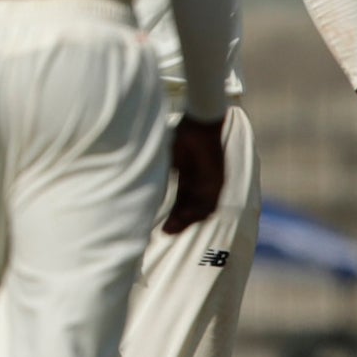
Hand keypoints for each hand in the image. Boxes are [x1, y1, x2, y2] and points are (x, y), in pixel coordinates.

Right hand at [163, 116, 224, 234]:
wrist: (201, 124)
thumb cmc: (181, 137)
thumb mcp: (167, 158)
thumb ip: (159, 175)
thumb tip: (138, 185)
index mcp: (190, 176)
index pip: (183, 201)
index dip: (173, 214)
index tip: (162, 226)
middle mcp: (203, 182)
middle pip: (193, 209)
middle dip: (179, 222)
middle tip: (165, 231)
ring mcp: (212, 182)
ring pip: (202, 209)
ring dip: (187, 219)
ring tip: (172, 227)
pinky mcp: (217, 179)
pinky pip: (210, 201)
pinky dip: (198, 211)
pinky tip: (186, 217)